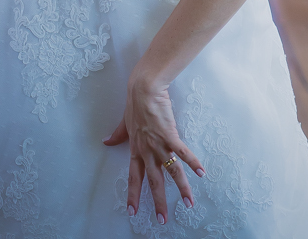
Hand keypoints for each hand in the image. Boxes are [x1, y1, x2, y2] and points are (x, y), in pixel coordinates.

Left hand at [103, 77, 203, 224]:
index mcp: (136, 149)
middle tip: (162, 220)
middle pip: (153, 181)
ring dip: (181, 189)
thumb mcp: (124, 122)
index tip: (132, 211)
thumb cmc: (135, 103)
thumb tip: (106, 141)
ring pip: (171, 172)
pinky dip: (193, 163)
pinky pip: (183, 153)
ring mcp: (159, 144)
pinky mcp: (171, 135)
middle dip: (158, 202)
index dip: (133, 195)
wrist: (144, 89)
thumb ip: (118, 135)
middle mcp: (147, 151)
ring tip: (189, 203)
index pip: (134, 177)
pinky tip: (201, 173)